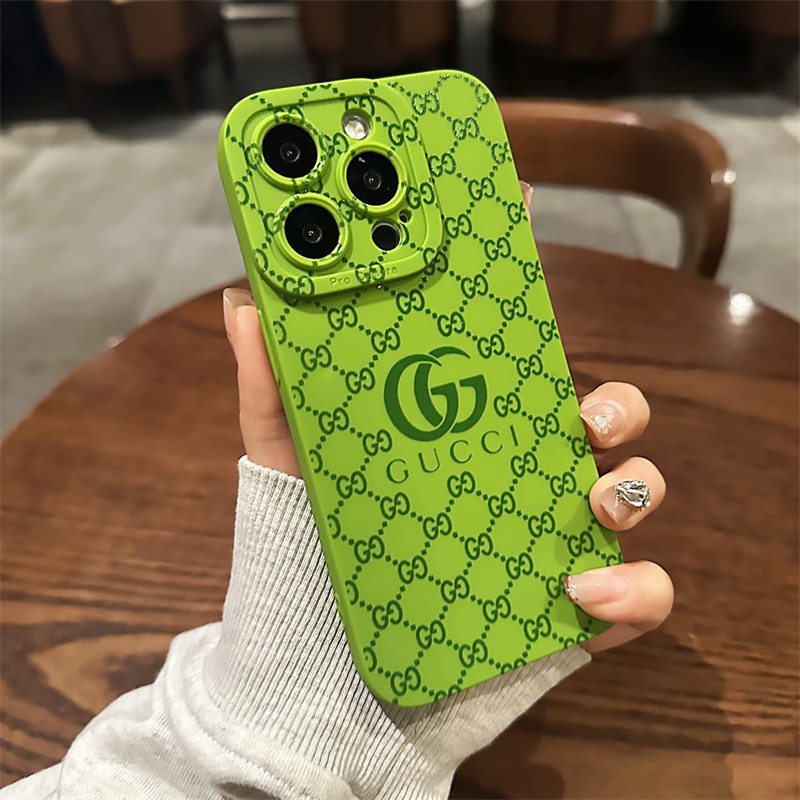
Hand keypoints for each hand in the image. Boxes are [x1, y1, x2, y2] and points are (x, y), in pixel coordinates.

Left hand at [222, 181, 672, 654]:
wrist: (324, 675)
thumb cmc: (316, 553)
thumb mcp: (290, 463)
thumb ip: (273, 389)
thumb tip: (246, 305)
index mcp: (467, 426)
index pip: (515, 350)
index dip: (528, 284)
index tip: (528, 217)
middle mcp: (520, 473)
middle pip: (602, 414)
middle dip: (612, 401)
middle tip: (579, 412)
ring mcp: (552, 537)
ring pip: (634, 489)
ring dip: (632, 485)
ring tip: (588, 499)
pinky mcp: (574, 611)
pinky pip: (641, 594)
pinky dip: (632, 589)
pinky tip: (578, 592)